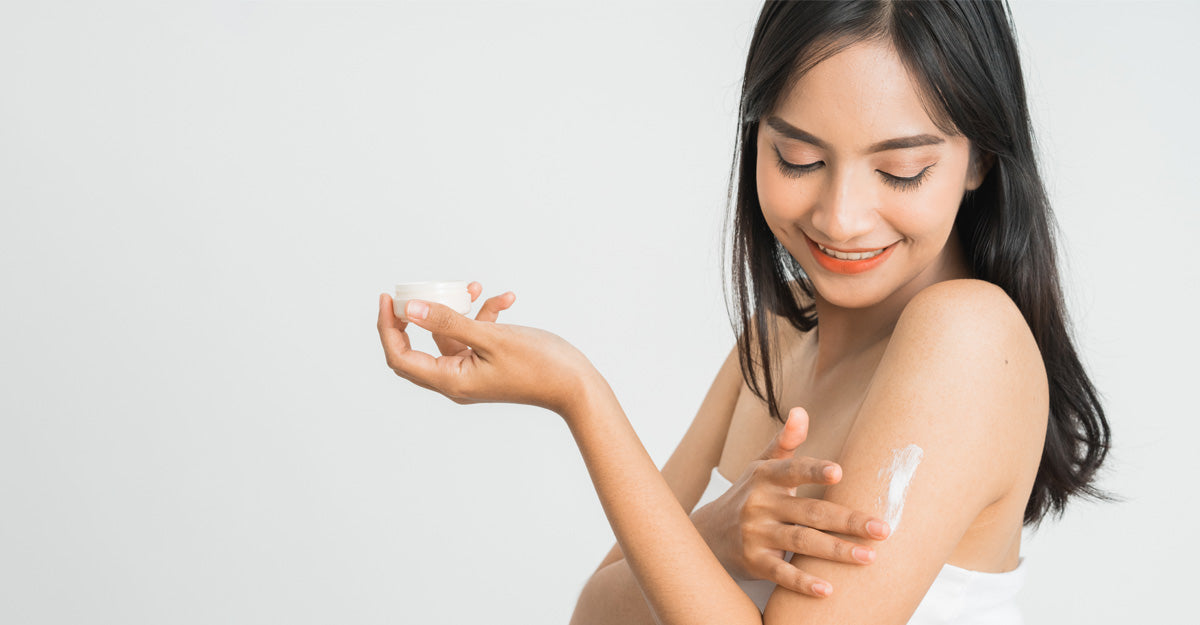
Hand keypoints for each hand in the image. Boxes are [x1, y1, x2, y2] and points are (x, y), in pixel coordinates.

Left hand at [377, 290, 597, 415]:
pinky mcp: (488, 365)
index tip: (390, 299)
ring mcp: (472, 373)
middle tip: (414, 292)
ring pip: (449, 337)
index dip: (388, 328)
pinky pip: (473, 338)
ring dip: (460, 310)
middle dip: (415, 317)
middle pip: (417, 348)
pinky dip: (484, 317)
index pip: (400, 357)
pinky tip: (505, 300)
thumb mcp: (491, 337)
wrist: (575, 385)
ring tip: (475, 286)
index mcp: (450, 381)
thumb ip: (449, 321)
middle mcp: (455, 381)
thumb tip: (411, 309)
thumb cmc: (538, 366)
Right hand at [690, 407, 891, 597]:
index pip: (792, 470)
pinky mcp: (753, 562)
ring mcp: (755, 534)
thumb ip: (785, 442)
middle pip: (810, 511)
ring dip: (836, 551)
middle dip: (848, 520)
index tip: (839, 472)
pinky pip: (781, 573)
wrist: (707, 534)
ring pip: (801, 542)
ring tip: (869, 558)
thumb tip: (801, 411)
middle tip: (883, 529)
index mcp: (765, 477)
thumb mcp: (760, 466)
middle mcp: (759, 504)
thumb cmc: (747, 495)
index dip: (814, 470)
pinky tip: (828, 589)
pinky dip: (803, 583)